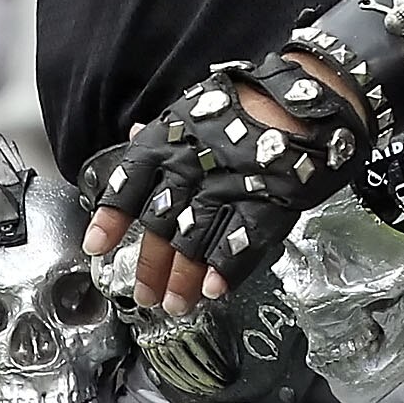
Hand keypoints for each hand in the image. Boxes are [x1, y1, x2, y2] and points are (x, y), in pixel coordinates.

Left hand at [79, 56, 364, 313]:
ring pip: (193, 243)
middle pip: (159, 226)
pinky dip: (224, 270)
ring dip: (183, 279)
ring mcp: (227, 188)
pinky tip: (214, 290)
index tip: (96, 248)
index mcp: (169, 142)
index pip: (128, 185)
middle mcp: (190, 168)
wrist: (307, 98)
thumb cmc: (249, 104)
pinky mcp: (264, 204)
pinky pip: (238, 244)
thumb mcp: (197, 106)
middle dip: (150, 266)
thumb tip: (134, 135)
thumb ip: (165, 131)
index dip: (111, 219)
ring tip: (178, 304)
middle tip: (146, 296)